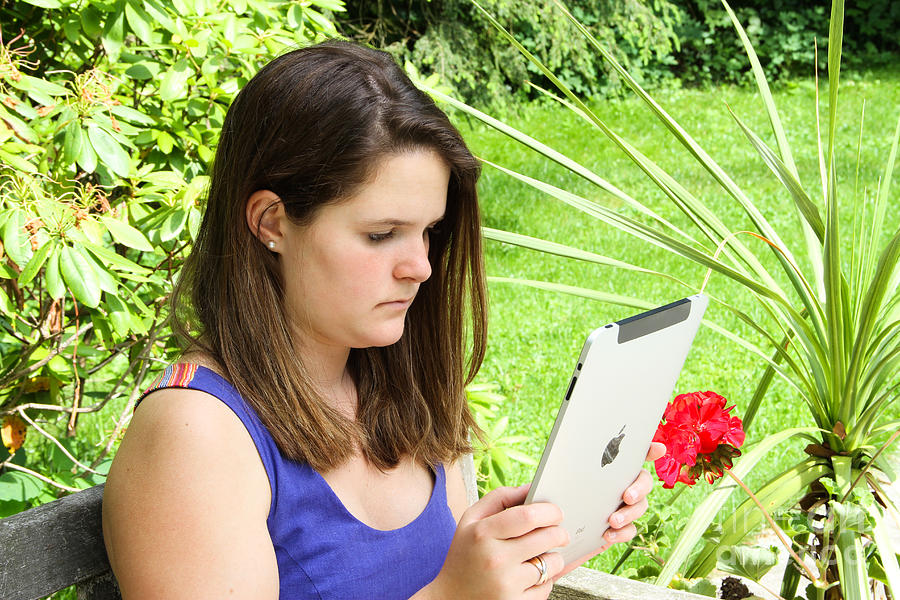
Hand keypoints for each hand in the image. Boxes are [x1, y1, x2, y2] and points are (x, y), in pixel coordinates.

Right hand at [423, 485, 568, 599]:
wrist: (450, 599)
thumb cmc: (464, 556)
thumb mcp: (470, 521)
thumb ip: (499, 498)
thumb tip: (531, 488)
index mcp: (482, 533)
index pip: (527, 515)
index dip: (549, 511)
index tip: (556, 511)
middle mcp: (495, 559)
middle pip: (547, 537)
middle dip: (560, 532)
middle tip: (560, 533)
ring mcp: (506, 585)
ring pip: (551, 564)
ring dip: (553, 558)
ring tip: (540, 556)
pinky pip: (546, 587)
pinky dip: (544, 580)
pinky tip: (529, 577)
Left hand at [555, 441, 665, 578]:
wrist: (549, 529)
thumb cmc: (552, 497)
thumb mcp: (555, 477)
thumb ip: (566, 463)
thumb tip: (566, 447)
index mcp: (608, 466)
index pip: (634, 454)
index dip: (649, 449)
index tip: (658, 449)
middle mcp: (621, 484)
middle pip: (644, 481)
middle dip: (639, 488)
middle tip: (626, 496)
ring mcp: (623, 506)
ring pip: (640, 506)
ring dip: (629, 513)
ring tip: (613, 520)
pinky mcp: (619, 528)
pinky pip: (630, 530)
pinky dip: (622, 533)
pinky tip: (607, 534)